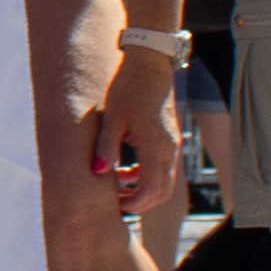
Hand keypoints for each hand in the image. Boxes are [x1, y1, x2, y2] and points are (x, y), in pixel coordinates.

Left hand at [86, 56, 180, 210]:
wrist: (150, 66)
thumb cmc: (128, 88)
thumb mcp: (112, 117)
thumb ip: (106, 145)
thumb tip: (98, 171)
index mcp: (154, 145)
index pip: (152, 188)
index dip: (135, 203)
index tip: (115, 204)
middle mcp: (169, 149)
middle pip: (162, 192)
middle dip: (141, 203)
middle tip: (116, 202)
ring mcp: (172, 145)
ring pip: (165, 183)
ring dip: (144, 191)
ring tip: (118, 189)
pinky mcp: (170, 140)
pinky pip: (163, 169)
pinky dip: (147, 177)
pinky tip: (126, 171)